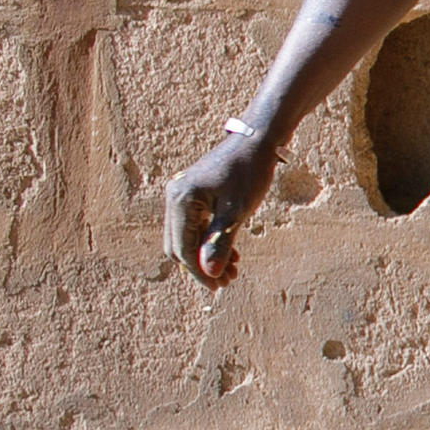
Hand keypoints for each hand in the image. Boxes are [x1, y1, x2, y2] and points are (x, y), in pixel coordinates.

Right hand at [164, 125, 281, 287]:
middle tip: (228, 281)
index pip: (183, 248)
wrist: (255, 142)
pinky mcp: (191, 196)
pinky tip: (232, 254)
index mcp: (180, 201)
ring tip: (233, 272)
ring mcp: (180, 196)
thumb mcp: (237, 211)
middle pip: (179, 246)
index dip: (199, 272)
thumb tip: (210, 272)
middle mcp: (174, 198)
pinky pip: (194, 227)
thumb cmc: (249, 172)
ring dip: (206, 256)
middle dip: (201, 266)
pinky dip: (209, 242)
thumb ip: (220, 241)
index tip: (219, 287)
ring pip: (187, 238)